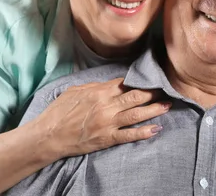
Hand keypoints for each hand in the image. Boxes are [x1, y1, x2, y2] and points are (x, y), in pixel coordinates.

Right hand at [26, 77, 170, 161]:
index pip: (125, 83)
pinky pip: (129, 135)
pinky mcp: (107, 138)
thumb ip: (94, 86)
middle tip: (167, 88)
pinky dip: (143, 132)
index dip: (140, 80)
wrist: (49, 135)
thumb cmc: (59, 112)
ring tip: (167, 105)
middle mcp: (106, 105)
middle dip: (153, 92)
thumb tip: (111, 83)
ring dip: (154, 109)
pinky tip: (155, 129)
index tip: (152, 77)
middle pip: (136, 96)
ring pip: (136, 114)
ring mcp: (108, 123)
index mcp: (98, 91)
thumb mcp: (75, 91)